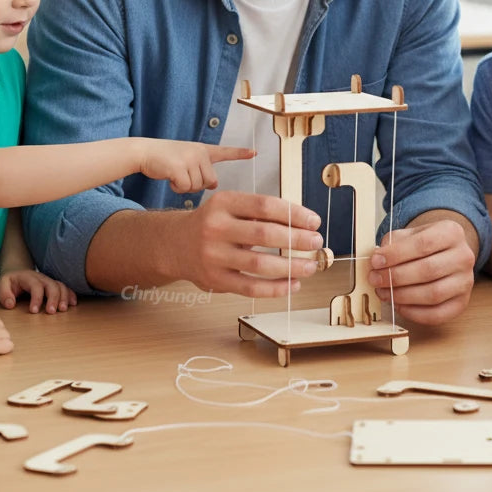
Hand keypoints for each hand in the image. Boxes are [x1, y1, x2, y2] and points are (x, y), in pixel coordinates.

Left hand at [0, 269, 77, 313]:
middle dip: (53, 298)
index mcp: (28, 277)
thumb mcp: (1, 285)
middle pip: (52, 285)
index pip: (35, 286)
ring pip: (61, 286)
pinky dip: (71, 295)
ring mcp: (49, 281)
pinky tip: (73, 304)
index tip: (34, 311)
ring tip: (63, 310)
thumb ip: (4, 294)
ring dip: (64, 297)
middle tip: (52, 312)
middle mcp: (41, 278)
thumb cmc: (10, 282)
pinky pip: (65, 288)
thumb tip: (11, 304)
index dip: (36, 298)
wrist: (18, 273)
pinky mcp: (54, 285)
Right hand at [140, 141, 254, 192]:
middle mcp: (199, 153)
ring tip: (175, 174)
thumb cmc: (166, 158)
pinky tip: (170, 178)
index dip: (240, 154)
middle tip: (183, 174)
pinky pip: (185, 188)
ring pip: (198, 187)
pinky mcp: (179, 167)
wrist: (144, 151)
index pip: (224, 152)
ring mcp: (189, 159)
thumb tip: (215, 184)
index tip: (254, 152)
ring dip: (186, 186)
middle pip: (210, 181)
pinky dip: (177, 188)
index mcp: (203, 150)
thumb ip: (202, 169)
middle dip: (197, 184)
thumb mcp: (187, 159)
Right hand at [180, 191, 322, 296]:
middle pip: (264, 234)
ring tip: (310, 266)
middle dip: (297, 239)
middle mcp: (216, 228)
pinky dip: (276, 288)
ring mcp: (214, 256)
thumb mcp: (231, 206)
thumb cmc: (213, 223)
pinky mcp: (216, 280)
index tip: (314, 221)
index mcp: (224, 202)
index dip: (294, 213)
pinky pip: (251, 288)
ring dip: (291, 267)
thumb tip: (303, 222)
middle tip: (316, 242)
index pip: (265, 205)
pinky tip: (293, 284)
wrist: (175, 244)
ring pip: (260, 264)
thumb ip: (260, 212)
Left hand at [366, 220, 476, 325]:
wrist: (446, 254)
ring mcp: (465, 282)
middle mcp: (463, 257)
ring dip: (402, 296)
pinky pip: (437, 314)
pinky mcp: (461, 303)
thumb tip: (377, 260)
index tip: (376, 261)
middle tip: (375, 279)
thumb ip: (393, 243)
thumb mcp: (410, 234)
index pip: (423, 244)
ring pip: (432, 294)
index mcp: (451, 232)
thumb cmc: (425, 244)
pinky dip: (414, 313)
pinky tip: (398, 305)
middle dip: (395, 277)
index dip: (396, 254)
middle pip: (428, 270)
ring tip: (383, 292)